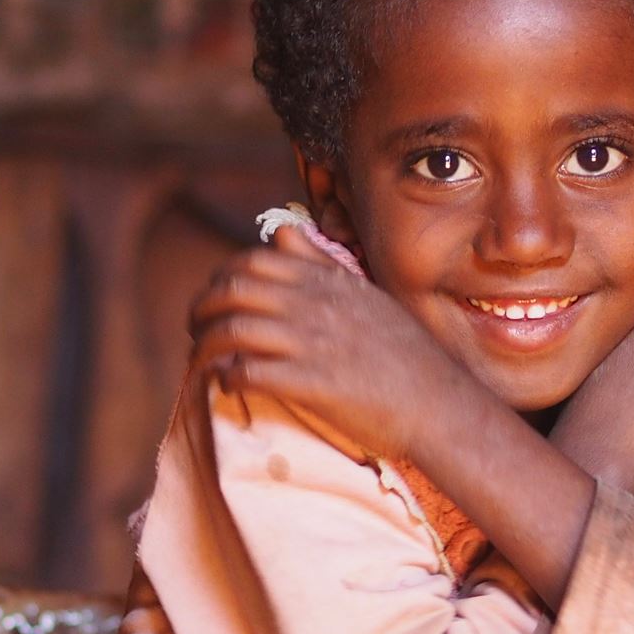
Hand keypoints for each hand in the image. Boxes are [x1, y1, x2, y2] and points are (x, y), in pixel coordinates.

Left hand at [187, 221, 463, 458]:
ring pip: (232, 330)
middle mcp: (314, 306)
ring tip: (203, 361)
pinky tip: (227, 385)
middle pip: (232, 292)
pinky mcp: (310, 383)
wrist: (437, 404)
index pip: (253, 262)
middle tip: (196, 330)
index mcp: (327, 282)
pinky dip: (227, 376)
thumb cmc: (405, 355)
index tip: (216, 300)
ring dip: (206, 346)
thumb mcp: (365, 295)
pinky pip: (248, 371)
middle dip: (202, 310)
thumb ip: (319, 263)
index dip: (222, 278)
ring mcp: (311, 343)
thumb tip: (282, 229)